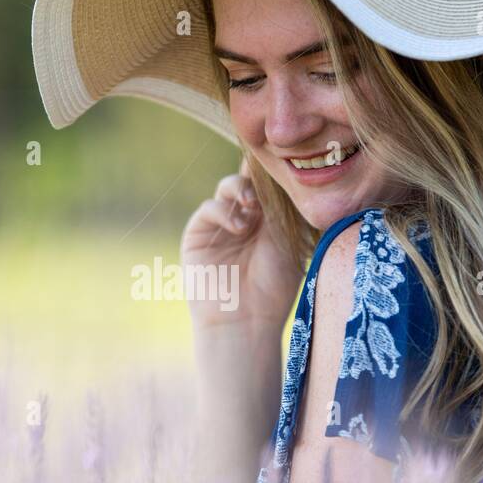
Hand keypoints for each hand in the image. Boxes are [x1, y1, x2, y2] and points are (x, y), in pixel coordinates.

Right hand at [180, 155, 303, 329]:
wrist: (244, 320)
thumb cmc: (273, 287)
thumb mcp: (285, 242)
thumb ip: (280, 207)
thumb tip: (285, 171)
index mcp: (268, 218)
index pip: (268, 184)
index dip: (273, 171)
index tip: (284, 162)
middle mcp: (244, 217)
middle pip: (247, 178)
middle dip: (257, 175)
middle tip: (267, 184)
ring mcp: (220, 223)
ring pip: (227, 187)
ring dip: (240, 188)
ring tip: (252, 204)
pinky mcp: (197, 232)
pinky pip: (209, 208)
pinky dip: (223, 211)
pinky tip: (238, 227)